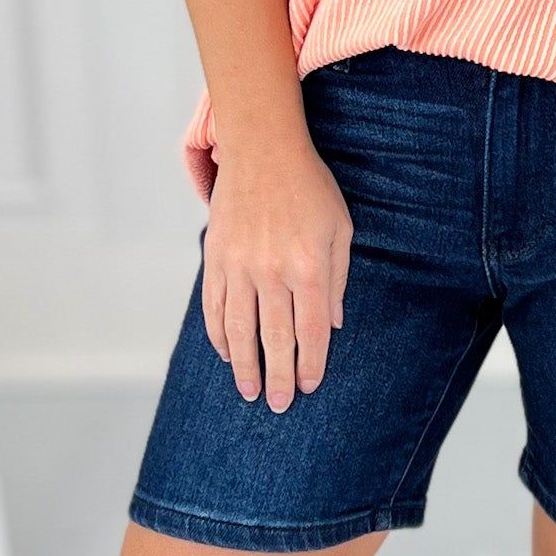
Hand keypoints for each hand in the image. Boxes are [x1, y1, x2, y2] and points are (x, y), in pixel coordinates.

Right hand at [202, 132, 352, 412]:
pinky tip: (225, 353)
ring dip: (244, 366)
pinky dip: (219, 335)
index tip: (310, 387)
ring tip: (250, 391)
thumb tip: (330, 325)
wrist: (263, 150)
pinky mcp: (216, 258)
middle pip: (274, 340)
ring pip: (239, 331)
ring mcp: (239, 266)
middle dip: (278, 377)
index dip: (311, 365)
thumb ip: (336, 279)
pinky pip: (214, 307)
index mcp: (309, 267)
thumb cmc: (310, 187)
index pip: (310, 332)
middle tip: (279, 405)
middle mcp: (272, 272)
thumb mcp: (340, 228)